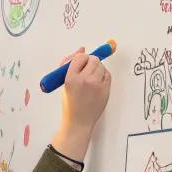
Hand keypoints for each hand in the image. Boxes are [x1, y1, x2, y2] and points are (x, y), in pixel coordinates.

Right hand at [54, 48, 112, 163]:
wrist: (78, 122)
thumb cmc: (70, 103)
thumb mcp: (64, 83)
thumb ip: (70, 64)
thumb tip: (82, 49)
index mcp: (70, 78)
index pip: (80, 57)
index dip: (82, 59)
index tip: (81, 64)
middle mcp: (84, 80)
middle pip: (93, 59)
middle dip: (91, 63)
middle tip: (87, 71)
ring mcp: (96, 85)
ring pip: (101, 66)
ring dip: (97, 69)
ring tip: (91, 80)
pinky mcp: (105, 90)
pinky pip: (107, 75)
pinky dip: (103, 76)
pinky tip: (97, 84)